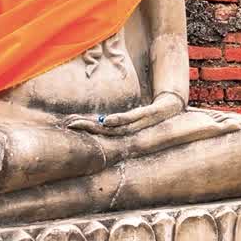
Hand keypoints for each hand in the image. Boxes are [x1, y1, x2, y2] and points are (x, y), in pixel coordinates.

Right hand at [66, 93, 184, 136]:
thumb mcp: (132, 116)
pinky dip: (118, 121)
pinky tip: (106, 121)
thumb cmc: (149, 113)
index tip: (69, 125)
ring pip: (115, 129)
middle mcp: (130, 131)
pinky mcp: (148, 116)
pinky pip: (131, 120)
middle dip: (86, 128)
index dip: (85, 129)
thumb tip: (101, 119)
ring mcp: (138, 125)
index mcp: (124, 130)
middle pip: (104, 133)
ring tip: (83, 124)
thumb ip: (118, 119)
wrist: (171, 107)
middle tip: (70, 125)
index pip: (100, 132)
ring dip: (98, 127)